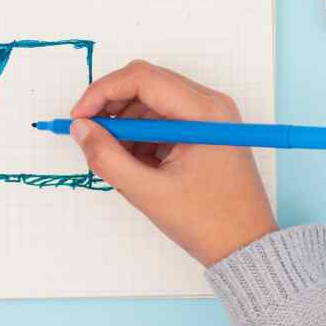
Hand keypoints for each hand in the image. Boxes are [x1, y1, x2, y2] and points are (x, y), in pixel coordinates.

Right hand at [69, 60, 276, 265]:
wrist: (247, 246)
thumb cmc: (209, 222)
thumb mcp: (148, 192)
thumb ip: (107, 158)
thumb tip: (81, 129)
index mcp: (204, 112)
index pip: (142, 78)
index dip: (102, 93)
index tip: (78, 118)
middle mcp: (210, 105)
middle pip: (147, 85)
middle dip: (112, 110)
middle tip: (90, 139)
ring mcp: (210, 117)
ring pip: (152, 103)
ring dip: (127, 127)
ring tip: (120, 163)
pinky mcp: (205, 131)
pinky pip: (164, 120)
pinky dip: (142, 137)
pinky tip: (139, 167)